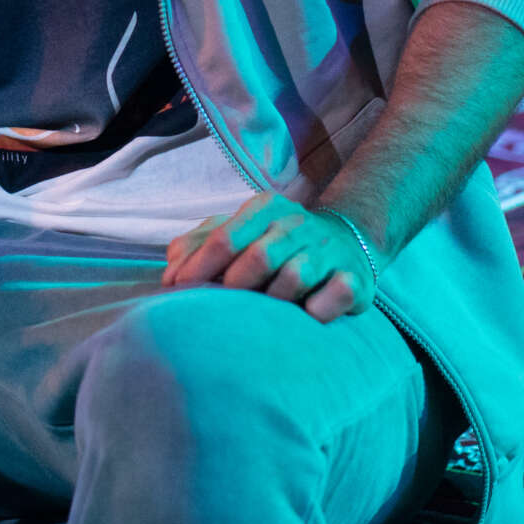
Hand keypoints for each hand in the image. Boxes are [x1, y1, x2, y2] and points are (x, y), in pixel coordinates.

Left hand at [161, 189, 376, 321]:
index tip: (178, 293)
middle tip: (223, 310)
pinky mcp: (354, 278)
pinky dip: (319, 309)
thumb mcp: (235, 233)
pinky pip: (336, 294)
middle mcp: (297, 224)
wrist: (346, 242)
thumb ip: (197, 246)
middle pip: (259, 257)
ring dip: (274, 300)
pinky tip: (307, 316)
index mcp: (264, 208)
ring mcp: (327, 250)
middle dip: (235, 287)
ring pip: (295, 277)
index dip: (198, 269)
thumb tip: (169, 277)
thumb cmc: (273, 244)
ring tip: (266, 313)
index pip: (225, 237)